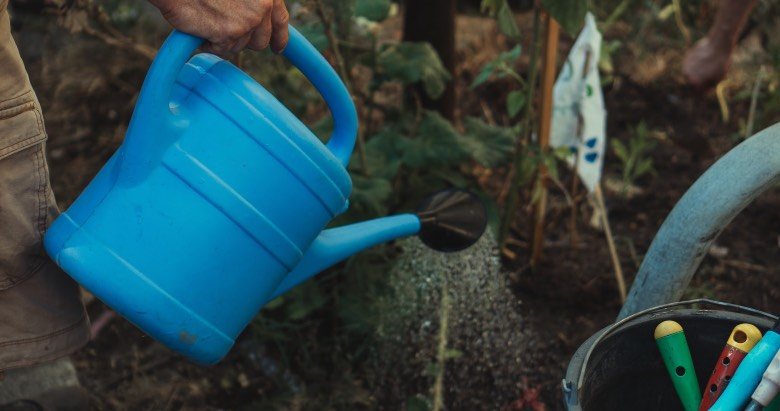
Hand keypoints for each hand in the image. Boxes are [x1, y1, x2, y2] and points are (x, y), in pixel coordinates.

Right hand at [148, 0, 288, 55]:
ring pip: (241, 47)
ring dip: (225, 39)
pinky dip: (211, 44)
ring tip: (210, 19)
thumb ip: (253, 2)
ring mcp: (248, 20)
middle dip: (244, 40)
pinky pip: (223, 50)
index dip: (279, 37)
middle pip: (260, 41)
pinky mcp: (231, 34)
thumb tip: (261, 23)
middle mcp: (262, 6)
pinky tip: (202, 27)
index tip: (277, 48)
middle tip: (225, 27)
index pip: (280, 20)